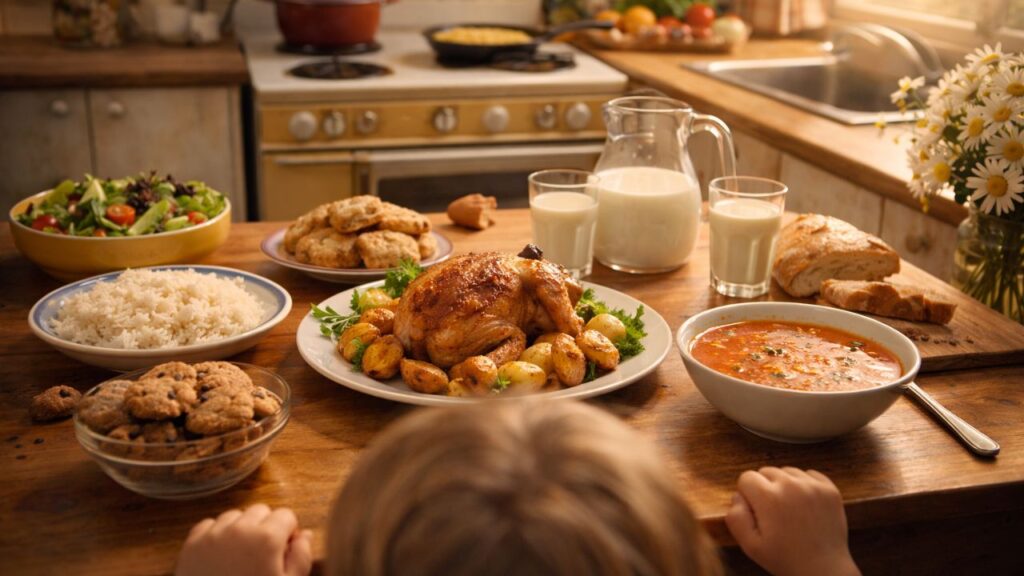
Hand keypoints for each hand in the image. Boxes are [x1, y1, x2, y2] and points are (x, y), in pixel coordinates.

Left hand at [175, 504, 312, 575]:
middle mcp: (240, 528)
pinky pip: (209, 525)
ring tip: (241, 555)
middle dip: (266, 527)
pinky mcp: (192, 544)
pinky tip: (221, 555)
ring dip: (242, 528)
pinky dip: (217, 534)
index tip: (283, 550)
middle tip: (263, 554)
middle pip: (261, 510)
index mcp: (267, 538)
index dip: (289, 532)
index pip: (286, 515)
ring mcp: (213, 534)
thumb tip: (304, 535)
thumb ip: (301, 557)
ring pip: (235, 515)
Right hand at [725, 467, 859, 575]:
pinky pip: (810, 474)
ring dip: (784, 484)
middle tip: (772, 513)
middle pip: (766, 471)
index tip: (756, 511)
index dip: (747, 495)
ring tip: (789, 509)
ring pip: (787, 471)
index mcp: (769, 497)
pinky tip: (805, 505)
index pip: (746, 477)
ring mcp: (813, 486)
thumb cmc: (784, 559)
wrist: (824, 570)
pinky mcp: (830, 489)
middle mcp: (791, 485)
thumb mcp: (750, 545)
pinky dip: (804, 484)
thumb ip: (736, 517)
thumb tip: (738, 496)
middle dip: (764, 488)